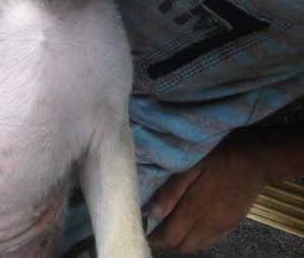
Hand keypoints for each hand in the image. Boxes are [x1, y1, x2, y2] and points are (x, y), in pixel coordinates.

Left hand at [146, 131, 266, 252]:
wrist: (257, 158)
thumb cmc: (219, 154)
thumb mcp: (190, 165)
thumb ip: (171, 190)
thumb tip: (151, 212)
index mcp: (194, 211)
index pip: (168, 238)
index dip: (154, 236)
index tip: (144, 226)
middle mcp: (207, 225)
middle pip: (181, 246)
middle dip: (166, 240)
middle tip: (156, 223)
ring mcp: (222, 227)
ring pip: (196, 246)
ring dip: (182, 240)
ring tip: (173, 222)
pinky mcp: (232, 224)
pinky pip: (211, 241)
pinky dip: (198, 238)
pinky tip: (193, 222)